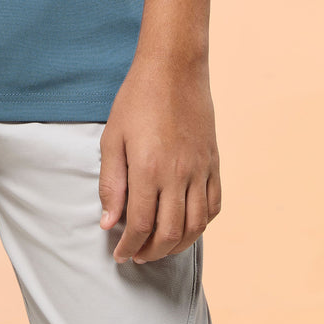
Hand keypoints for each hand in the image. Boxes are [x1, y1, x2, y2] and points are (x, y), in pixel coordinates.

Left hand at [98, 53, 220, 262]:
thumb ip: (110, 182)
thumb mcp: (112, 137)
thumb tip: (109, 222)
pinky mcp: (213, 162)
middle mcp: (177, 174)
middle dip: (152, 252)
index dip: (128, 246)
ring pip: (195, 226)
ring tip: (160, 247)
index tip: (119, 254)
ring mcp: (200, 169)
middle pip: (170, 233)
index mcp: (148, 168)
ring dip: (177, 245)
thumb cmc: (137, 99)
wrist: (174, 67)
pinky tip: (187, 226)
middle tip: (137, 255)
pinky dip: (202, 224)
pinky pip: (214, 205)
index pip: (140, 225)